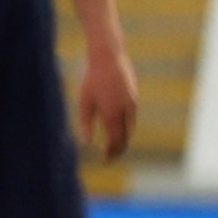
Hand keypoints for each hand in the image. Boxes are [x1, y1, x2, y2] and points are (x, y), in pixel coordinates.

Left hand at [76, 40, 139, 162]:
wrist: (108, 55)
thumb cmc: (91, 77)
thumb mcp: (84, 100)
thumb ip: (84, 122)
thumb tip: (85, 143)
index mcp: (113, 113)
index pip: (116, 141)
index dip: (111, 153)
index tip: (104, 162)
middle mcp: (127, 110)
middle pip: (126, 137)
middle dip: (118, 149)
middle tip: (108, 158)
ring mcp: (132, 102)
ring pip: (130, 127)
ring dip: (122, 138)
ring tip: (112, 146)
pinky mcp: (133, 95)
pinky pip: (131, 116)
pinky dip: (125, 127)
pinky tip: (117, 127)